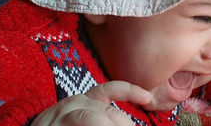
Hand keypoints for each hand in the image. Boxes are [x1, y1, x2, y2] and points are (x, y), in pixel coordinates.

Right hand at [32, 81, 151, 125]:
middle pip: (105, 110)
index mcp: (88, 98)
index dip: (130, 90)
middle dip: (123, 123)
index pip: (111, 89)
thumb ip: (107, 115)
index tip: (147, 97)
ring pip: (90, 117)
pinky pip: (74, 125)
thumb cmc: (65, 124)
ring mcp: (63, 115)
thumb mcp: (88, 114)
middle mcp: (76, 102)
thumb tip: (129, 123)